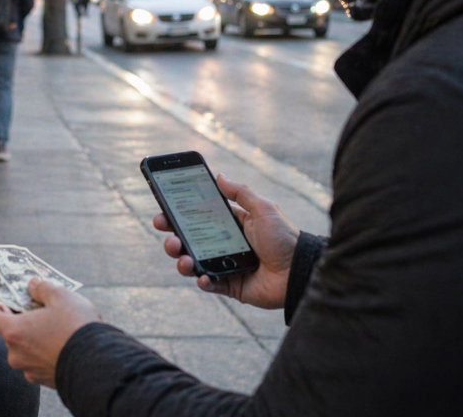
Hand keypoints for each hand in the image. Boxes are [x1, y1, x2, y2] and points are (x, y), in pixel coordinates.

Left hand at [0, 278, 101, 387]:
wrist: (99, 363)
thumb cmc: (76, 327)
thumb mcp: (61, 296)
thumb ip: (42, 288)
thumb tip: (32, 284)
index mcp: (14, 332)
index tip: (10, 298)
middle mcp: (16, 354)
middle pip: (9, 332)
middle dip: (21, 319)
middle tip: (38, 308)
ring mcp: (29, 370)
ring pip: (24, 348)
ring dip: (33, 336)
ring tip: (54, 326)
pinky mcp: (43, 380)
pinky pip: (37, 361)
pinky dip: (44, 351)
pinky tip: (61, 343)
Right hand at [153, 174, 299, 308]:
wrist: (300, 270)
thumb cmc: (284, 237)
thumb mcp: (263, 208)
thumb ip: (241, 193)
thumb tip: (220, 175)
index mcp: (230, 225)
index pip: (198, 218)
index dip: (178, 215)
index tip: (163, 209)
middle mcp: (224, 245)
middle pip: (189, 241)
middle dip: (172, 237)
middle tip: (167, 233)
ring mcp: (225, 266)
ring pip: (193, 263)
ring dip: (181, 260)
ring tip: (182, 257)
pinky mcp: (230, 286)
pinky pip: (209, 284)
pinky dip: (202, 280)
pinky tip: (201, 276)